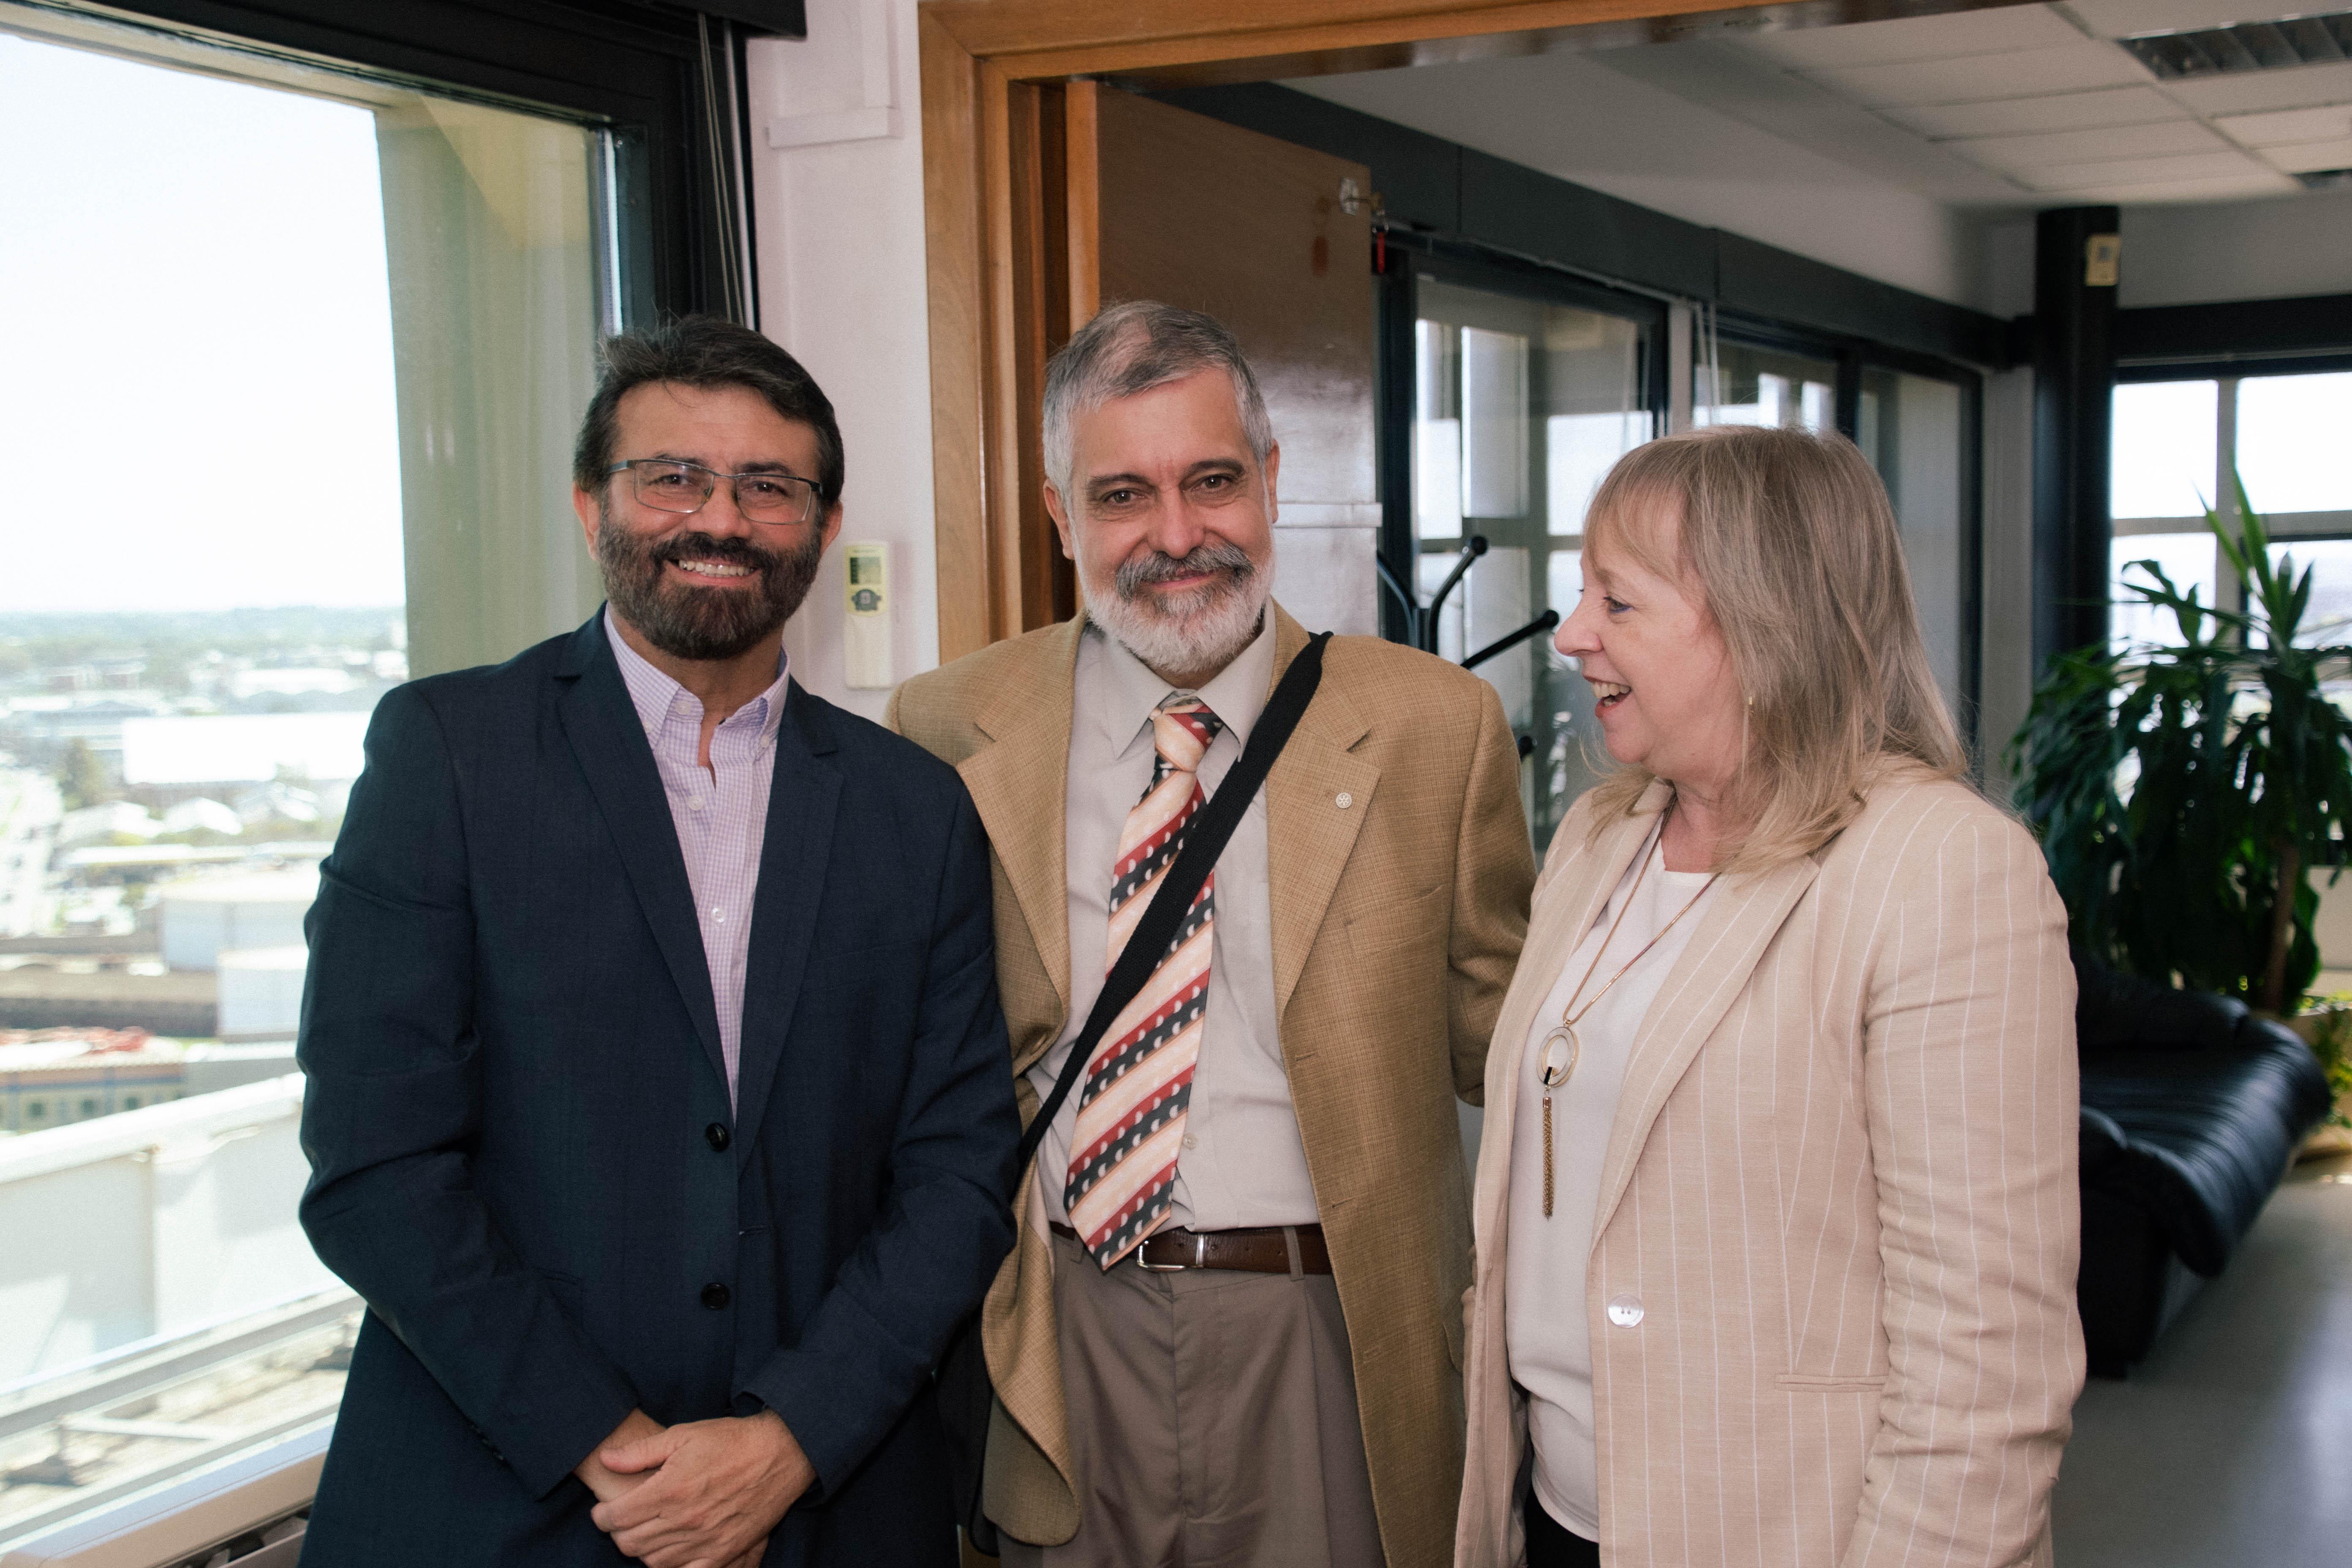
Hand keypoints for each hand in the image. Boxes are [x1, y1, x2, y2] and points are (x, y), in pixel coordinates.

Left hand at [591, 1410, 811, 1567]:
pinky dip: (672, 1567)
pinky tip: (671, 1551)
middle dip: (618, 1533)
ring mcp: (705, 1540)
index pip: (615, 1518)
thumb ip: (640, 1452)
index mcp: (670, 1489)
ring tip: (647, 1532)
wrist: (781, 1452)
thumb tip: (606, 1459)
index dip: (601, 1516)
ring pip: (653, 1562)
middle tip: (624, 1520)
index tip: (603, 1510)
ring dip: (642, 1550)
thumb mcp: (683, 1434)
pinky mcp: (725, 1551)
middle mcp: (684, 1520)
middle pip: (629, 1544)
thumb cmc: (731, 1440)